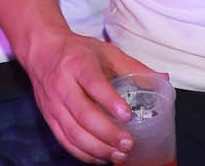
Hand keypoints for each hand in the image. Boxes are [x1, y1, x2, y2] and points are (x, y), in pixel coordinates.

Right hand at [20, 29, 155, 163]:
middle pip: (83, 113)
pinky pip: (65, 141)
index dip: (110, 101)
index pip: (93, 84)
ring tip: (119, 155)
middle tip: (129, 144)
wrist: (41, 50)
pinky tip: (101, 157)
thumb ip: (134, 67)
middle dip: (107, 133)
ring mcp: (53, 103)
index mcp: (78, 64)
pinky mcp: (49, 117)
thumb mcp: (105, 51)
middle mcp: (62, 84)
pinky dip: (83, 153)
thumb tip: (163, 80)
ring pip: (73, 132)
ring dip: (97, 148)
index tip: (128, 116)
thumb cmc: (77, 51)